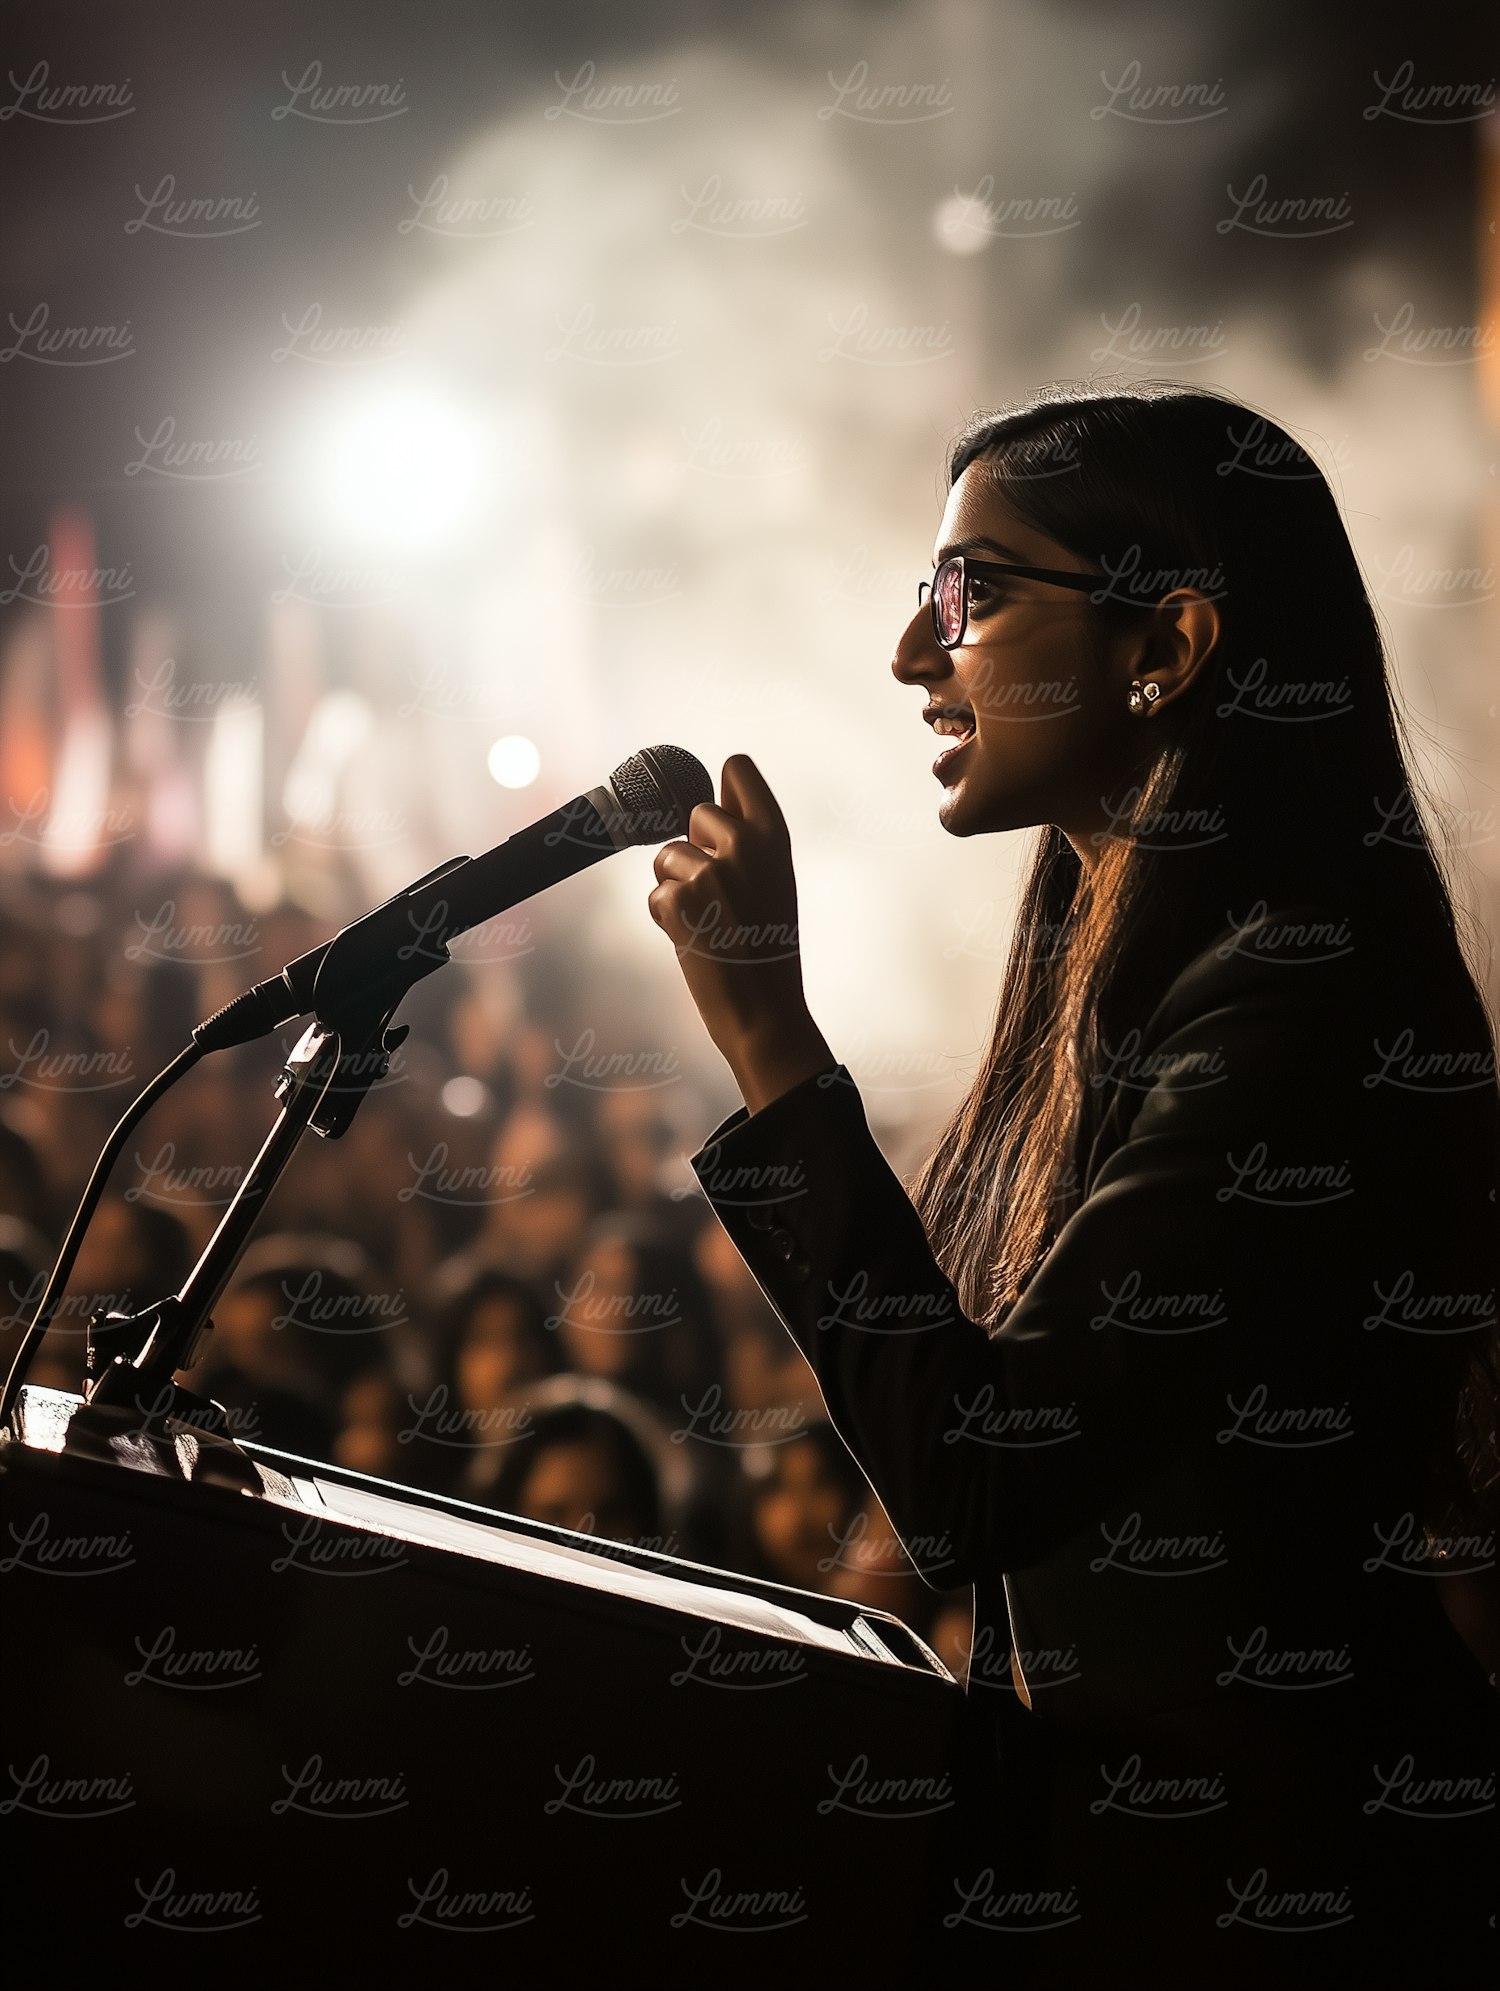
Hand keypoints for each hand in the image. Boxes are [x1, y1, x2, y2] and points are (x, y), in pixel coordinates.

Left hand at [648, 754, 833, 1110]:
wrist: (765, 1012)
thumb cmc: (769, 951)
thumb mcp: (775, 882)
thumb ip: (749, 840)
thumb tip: (708, 802)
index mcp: (775, 835)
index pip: (738, 767)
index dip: (722, 789)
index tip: (720, 814)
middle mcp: (745, 844)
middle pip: (696, 810)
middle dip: (696, 847)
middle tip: (722, 894)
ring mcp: (711, 870)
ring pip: (669, 855)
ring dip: (678, 887)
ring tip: (711, 923)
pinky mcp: (679, 899)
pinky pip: (657, 893)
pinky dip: (667, 918)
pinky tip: (696, 942)